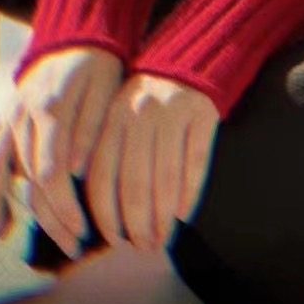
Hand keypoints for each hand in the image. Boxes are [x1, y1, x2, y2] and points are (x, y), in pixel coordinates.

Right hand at [0, 45, 125, 258]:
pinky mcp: (7, 115)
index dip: (64, 206)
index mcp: (50, 110)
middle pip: (28, 180)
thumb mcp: (106, 89)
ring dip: (2, 204)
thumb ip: (90, 128)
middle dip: (48, 217)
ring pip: (2, 168)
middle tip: (70, 243)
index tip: (81, 229)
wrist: (78, 31)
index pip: (50, 173)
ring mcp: (11, 116)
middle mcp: (23, 116)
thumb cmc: (100, 62)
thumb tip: (74, 170)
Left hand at [83, 72, 219, 252]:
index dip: (106, 213)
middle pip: (135, 181)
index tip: (114, 239)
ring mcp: (173, 112)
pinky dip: (189, 193)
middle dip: (137, 223)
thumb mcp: (120, 117)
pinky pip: (195, 162)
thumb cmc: (149, 100)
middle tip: (143, 246)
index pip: (101, 174)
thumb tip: (105, 217)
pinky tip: (184, 215)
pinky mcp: (202, 114)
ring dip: (163, 216)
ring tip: (163, 239)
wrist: (191, 58)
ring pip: (166, 177)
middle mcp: (140, 115)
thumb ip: (108, 155)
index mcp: (114, 118)